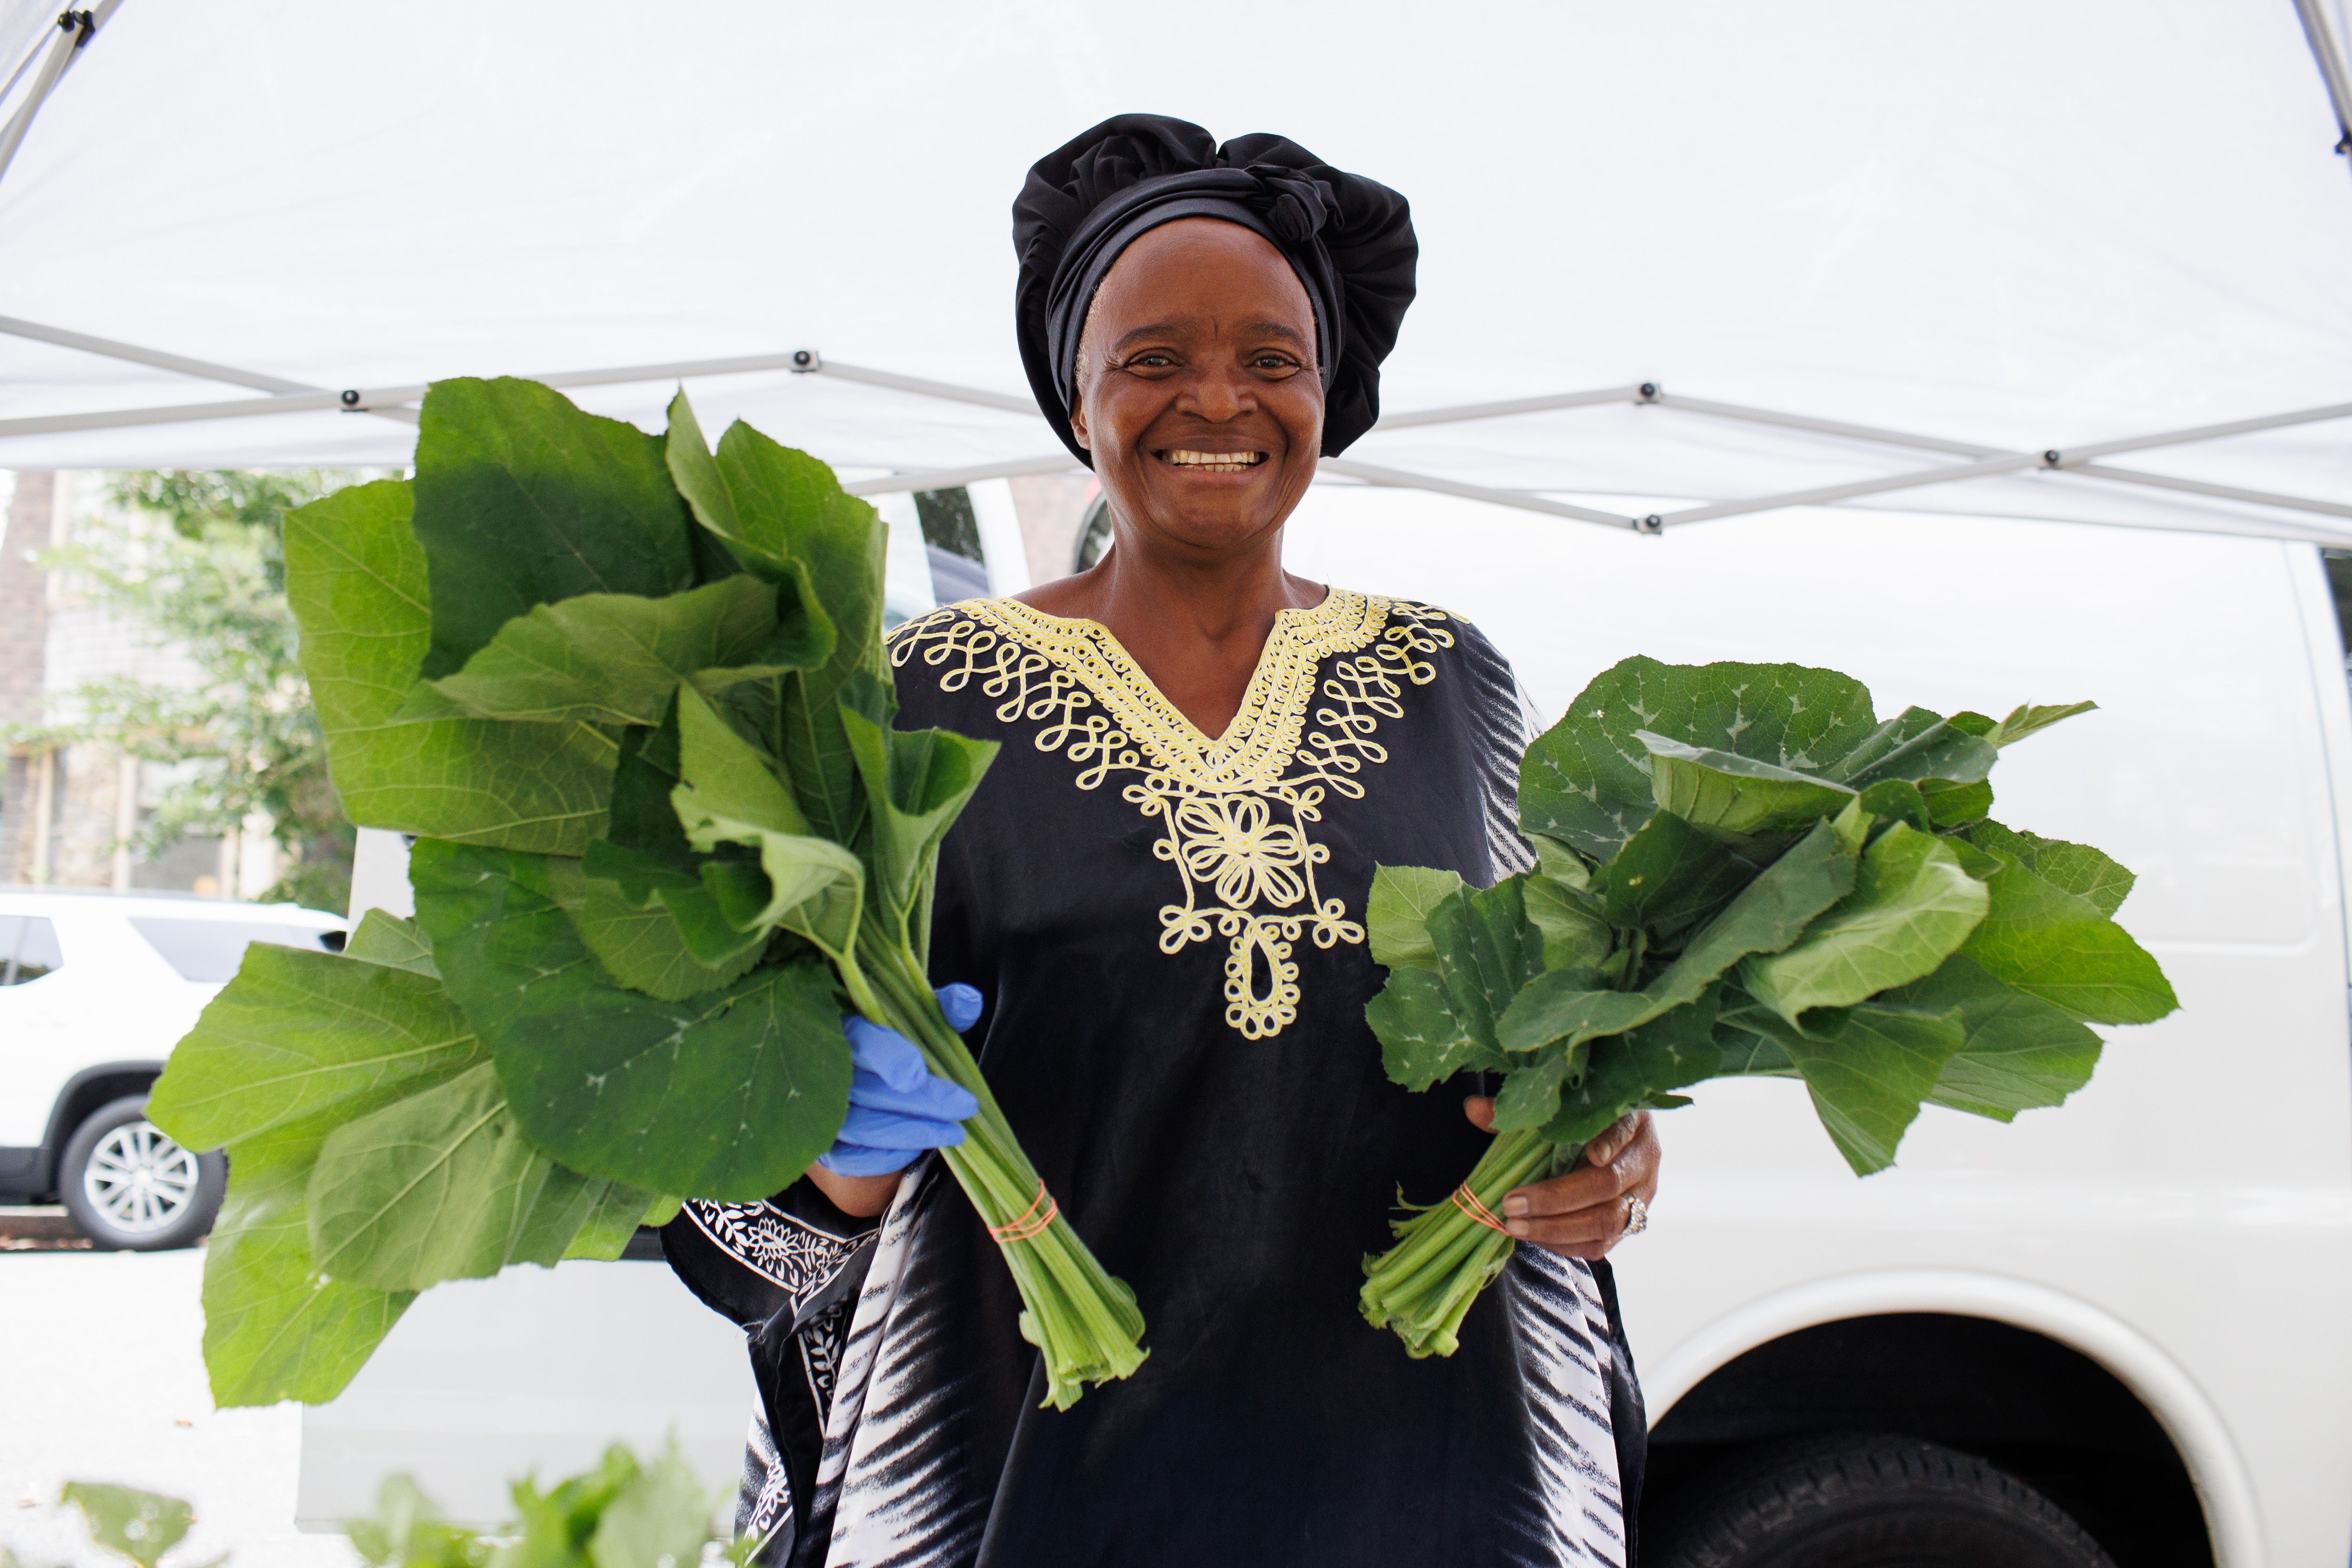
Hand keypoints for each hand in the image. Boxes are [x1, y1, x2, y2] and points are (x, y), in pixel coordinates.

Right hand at [817, 984, 983, 1176]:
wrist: (852, 1077)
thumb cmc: (887, 1042)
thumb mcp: (913, 1017)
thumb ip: (939, 1008)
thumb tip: (968, 1002)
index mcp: (843, 1028)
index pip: (862, 1042)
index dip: (889, 1058)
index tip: (919, 1074)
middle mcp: (823, 1069)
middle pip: (869, 1090)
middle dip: (923, 1102)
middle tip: (965, 1106)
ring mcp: (816, 1109)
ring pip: (861, 1127)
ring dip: (912, 1133)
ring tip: (954, 1132)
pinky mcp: (820, 1144)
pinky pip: (849, 1159)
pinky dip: (885, 1157)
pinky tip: (917, 1148)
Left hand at [1461, 1100, 1659, 1260]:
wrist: (1608, 1143)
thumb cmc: (1580, 1119)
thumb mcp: (1558, 1109)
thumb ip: (1520, 1113)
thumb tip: (1473, 1110)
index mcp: (1632, 1120)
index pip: (1625, 1129)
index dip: (1611, 1142)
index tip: (1592, 1153)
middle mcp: (1643, 1160)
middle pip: (1609, 1184)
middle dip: (1558, 1199)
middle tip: (1512, 1203)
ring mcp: (1640, 1196)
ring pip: (1608, 1222)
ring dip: (1558, 1229)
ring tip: (1515, 1227)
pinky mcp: (1629, 1225)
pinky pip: (1602, 1244)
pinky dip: (1566, 1244)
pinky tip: (1534, 1237)